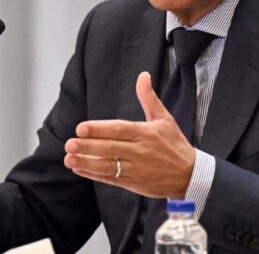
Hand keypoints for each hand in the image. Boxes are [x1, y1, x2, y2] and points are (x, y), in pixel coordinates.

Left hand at [63, 71, 194, 197]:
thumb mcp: (165, 118)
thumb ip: (149, 98)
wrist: (190, 175)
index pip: (119, 130)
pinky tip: (79, 168)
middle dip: (88, 146)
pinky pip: (112, 179)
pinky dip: (94, 175)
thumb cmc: (175, 144)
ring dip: (87, 163)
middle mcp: (140, 152)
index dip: (99, 129)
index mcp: (146, 134)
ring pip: (109, 166)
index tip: (80, 128)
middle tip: (69, 143)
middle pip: (110, 148)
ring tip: (68, 158)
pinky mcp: (134, 184)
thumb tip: (143, 75)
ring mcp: (137, 169)